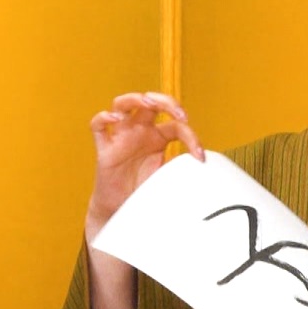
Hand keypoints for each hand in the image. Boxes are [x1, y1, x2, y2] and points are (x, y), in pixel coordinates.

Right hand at [86, 92, 203, 237]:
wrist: (121, 209)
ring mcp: (121, 136)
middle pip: (150, 102)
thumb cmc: (143, 189)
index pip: (176, 125)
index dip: (191, 137)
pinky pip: (98, 126)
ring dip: (136, 99)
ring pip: (122, 104)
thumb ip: (185, 171)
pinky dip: (104, 117)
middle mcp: (139, 131)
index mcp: (158, 137)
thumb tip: (209, 175)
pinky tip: (115, 118)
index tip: (200, 157)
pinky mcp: (104, 148)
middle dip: (166, 101)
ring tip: (148, 103)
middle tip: (179, 113)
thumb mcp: (170, 178)